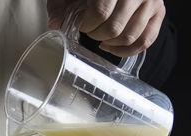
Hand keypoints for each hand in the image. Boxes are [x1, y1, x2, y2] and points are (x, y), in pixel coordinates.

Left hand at [47, 0, 165, 56]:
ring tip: (101, 38)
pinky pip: (146, 40)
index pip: (100, 12)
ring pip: (130, 36)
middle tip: (90, 31)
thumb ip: (59, 6)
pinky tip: (111, 47)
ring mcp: (151, 1)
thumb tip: (55, 25)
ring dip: (110, 44)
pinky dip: (127, 50)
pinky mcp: (159, 12)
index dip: (87, 24)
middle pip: (115, 27)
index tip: (82, 24)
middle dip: (97, 35)